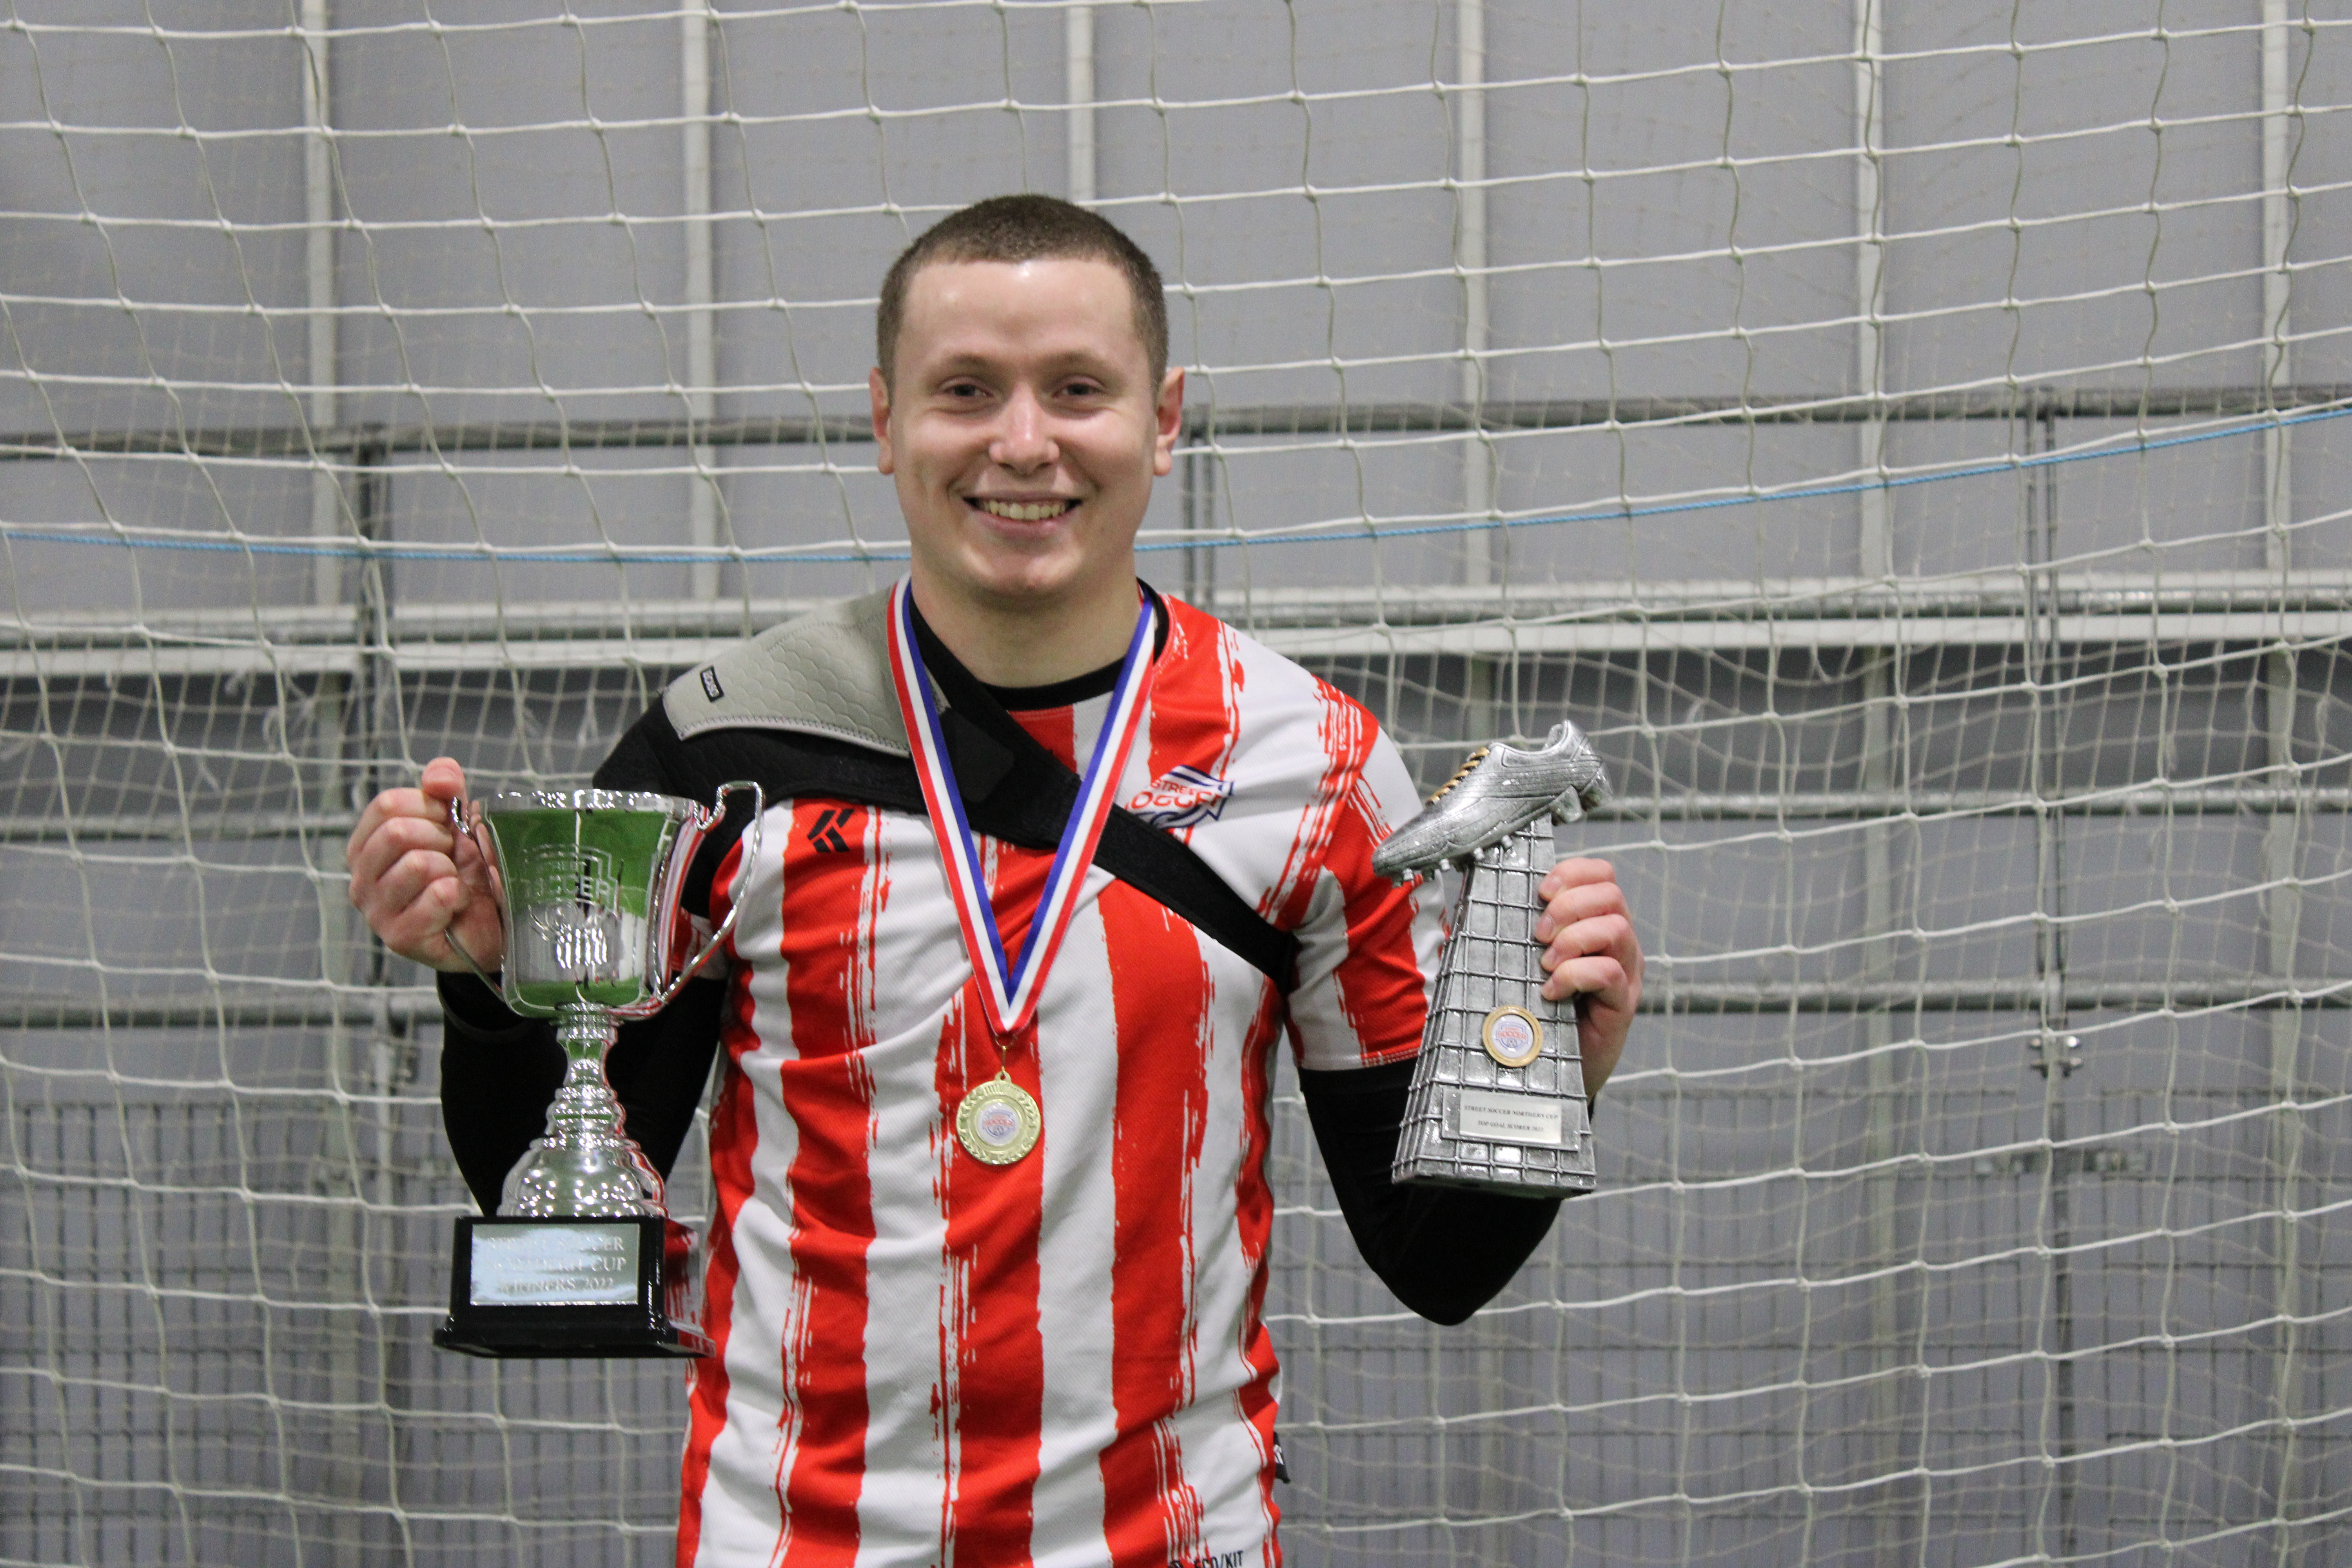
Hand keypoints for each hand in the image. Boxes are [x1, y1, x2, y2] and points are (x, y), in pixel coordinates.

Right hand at [344, 756, 505, 973]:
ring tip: (454, 883)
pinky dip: (460, 896)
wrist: (490, 926)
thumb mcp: (458, 822)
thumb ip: (445, 788)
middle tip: (452, 858)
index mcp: (366, 845)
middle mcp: (360, 878)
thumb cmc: (466, 873)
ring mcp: (376, 911)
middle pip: (396, 832)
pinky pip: (439, 895)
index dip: (429, 807)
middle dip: (440, 839)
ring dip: (451, 869)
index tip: (446, 823)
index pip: (386, 804)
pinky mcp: (400, 936)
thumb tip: (438, 777)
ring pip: (418, 864)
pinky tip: (457, 907)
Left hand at [1534, 857, 1641, 1099]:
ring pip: (1616, 928)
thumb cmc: (1536, 1010)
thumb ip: (1517, 930)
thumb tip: (1476, 900)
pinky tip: (1552, 991)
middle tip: (1539, 934)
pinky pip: (1608, 971)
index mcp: (1597, 922)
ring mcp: (1626, 972)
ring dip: (1572, 939)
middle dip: (1568, 906)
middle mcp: (1618, 943)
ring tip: (1545, 964)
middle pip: (1611, 895)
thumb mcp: (1525, 962)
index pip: (1601, 875)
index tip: (1540, 892)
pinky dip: (1574, 975)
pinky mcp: (1622, 1003)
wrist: (1549, 1069)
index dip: (1572, 873)